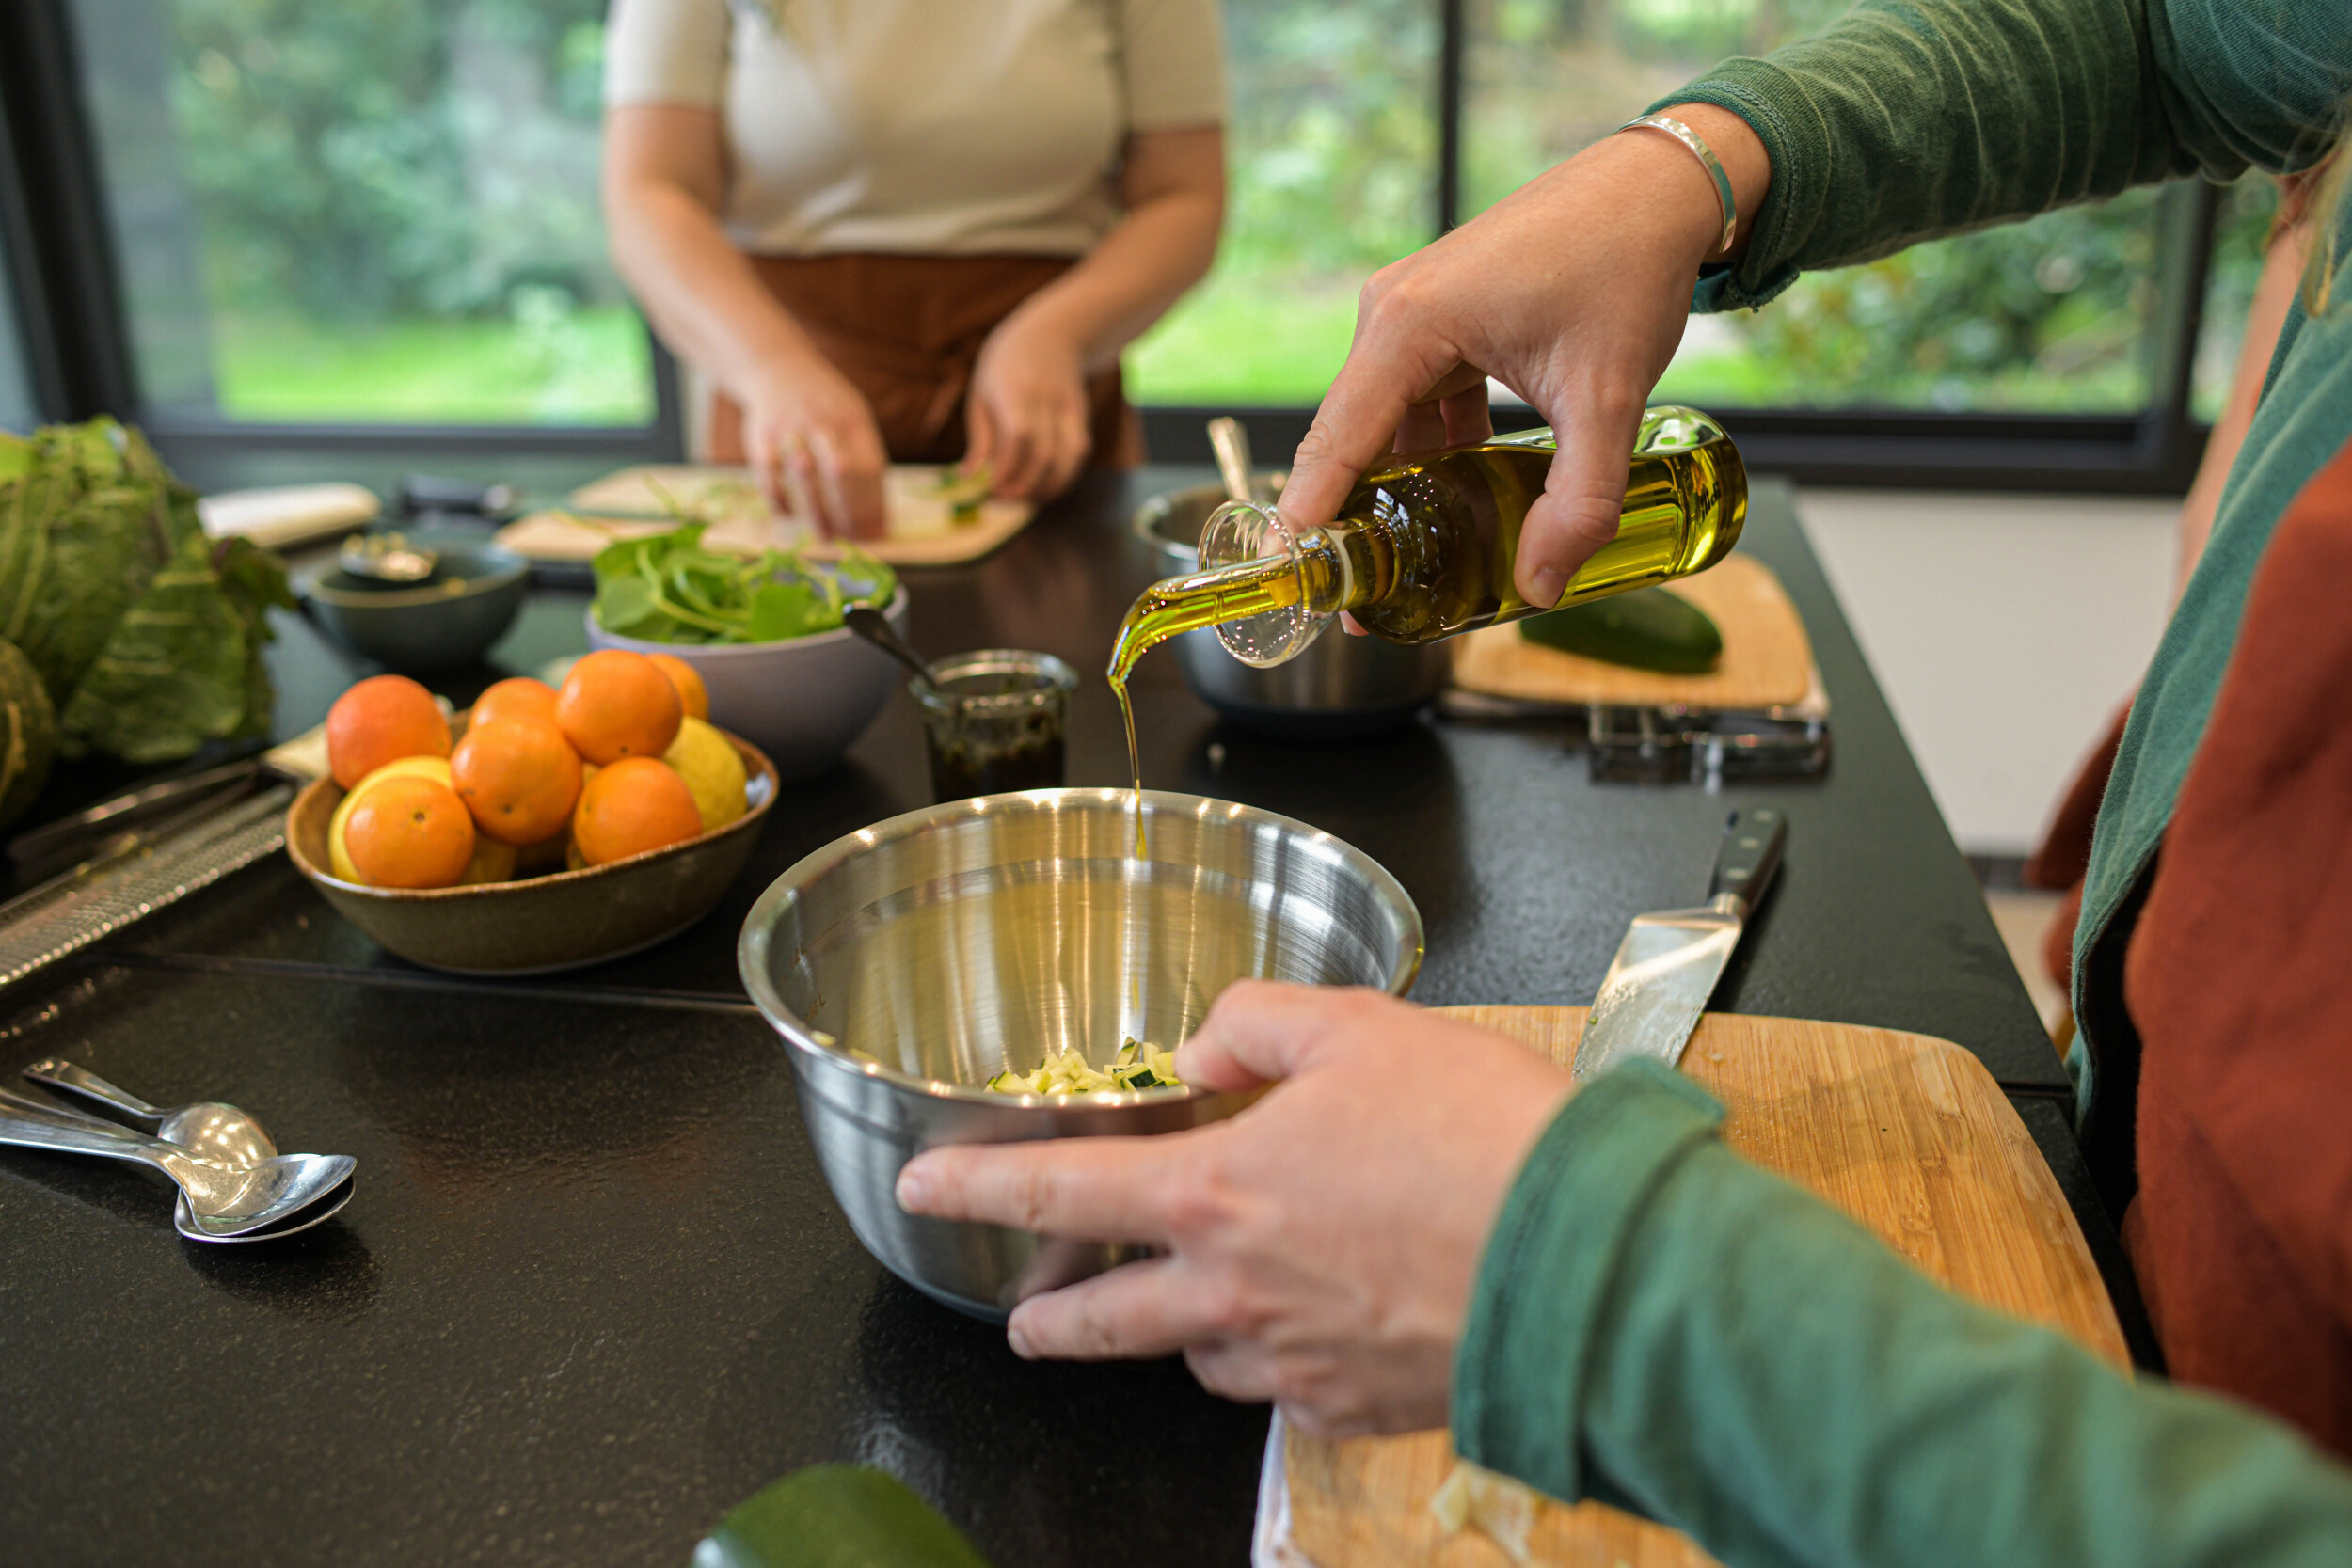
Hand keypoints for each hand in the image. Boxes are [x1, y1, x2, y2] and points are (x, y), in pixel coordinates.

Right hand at [737, 352, 888, 539]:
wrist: (776, 366)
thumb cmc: (824, 403)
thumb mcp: (854, 415)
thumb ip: (866, 460)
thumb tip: (880, 520)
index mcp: (852, 418)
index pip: (870, 468)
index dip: (875, 504)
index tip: (878, 531)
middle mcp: (822, 420)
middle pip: (840, 474)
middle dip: (850, 512)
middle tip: (854, 538)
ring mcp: (789, 427)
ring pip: (805, 479)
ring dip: (817, 514)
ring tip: (827, 537)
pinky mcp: (761, 437)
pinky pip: (770, 478)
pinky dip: (780, 502)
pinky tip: (789, 516)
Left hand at [895, 983, 1575, 1436]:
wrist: (1586, 1263)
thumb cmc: (1480, 1140)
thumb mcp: (1360, 1027)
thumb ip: (1258, 1023)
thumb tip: (1208, 1049)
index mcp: (1213, 1193)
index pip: (1056, 1189)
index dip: (977, 1184)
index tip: (926, 1187)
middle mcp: (1232, 1293)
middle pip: (1101, 1318)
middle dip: (1049, 1316)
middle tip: (1024, 1318)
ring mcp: (1293, 1363)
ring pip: (1202, 1359)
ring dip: (1183, 1334)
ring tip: (1196, 1310)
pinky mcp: (1359, 1409)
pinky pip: (1290, 1393)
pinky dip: (1283, 1364)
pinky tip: (1313, 1332)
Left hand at [965, 310, 1091, 502]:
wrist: (1050, 334)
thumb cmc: (1004, 369)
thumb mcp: (982, 394)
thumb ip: (980, 439)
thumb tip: (970, 479)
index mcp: (1014, 388)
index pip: (1018, 435)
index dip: (1006, 468)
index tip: (989, 488)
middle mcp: (1046, 397)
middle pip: (1042, 453)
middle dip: (1022, 485)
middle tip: (1002, 499)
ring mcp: (1068, 406)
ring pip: (1066, 458)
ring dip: (1046, 487)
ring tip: (1023, 498)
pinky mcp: (1081, 416)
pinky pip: (1078, 453)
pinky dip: (1064, 477)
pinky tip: (1044, 486)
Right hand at [1281, 108, 1763, 606]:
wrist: (1658, 187)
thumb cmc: (1626, 265)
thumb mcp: (1607, 397)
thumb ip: (1577, 500)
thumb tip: (1539, 586)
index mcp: (1410, 324)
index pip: (1337, 441)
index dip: (1309, 516)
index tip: (1286, 576)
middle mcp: (1392, 314)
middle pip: (1350, 438)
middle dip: (1351, 520)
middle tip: (1357, 601)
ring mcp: (1411, 313)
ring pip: (1385, 424)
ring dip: (1395, 490)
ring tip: (1405, 564)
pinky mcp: (1439, 319)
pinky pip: (1415, 401)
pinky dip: (1428, 454)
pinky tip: (1453, 502)